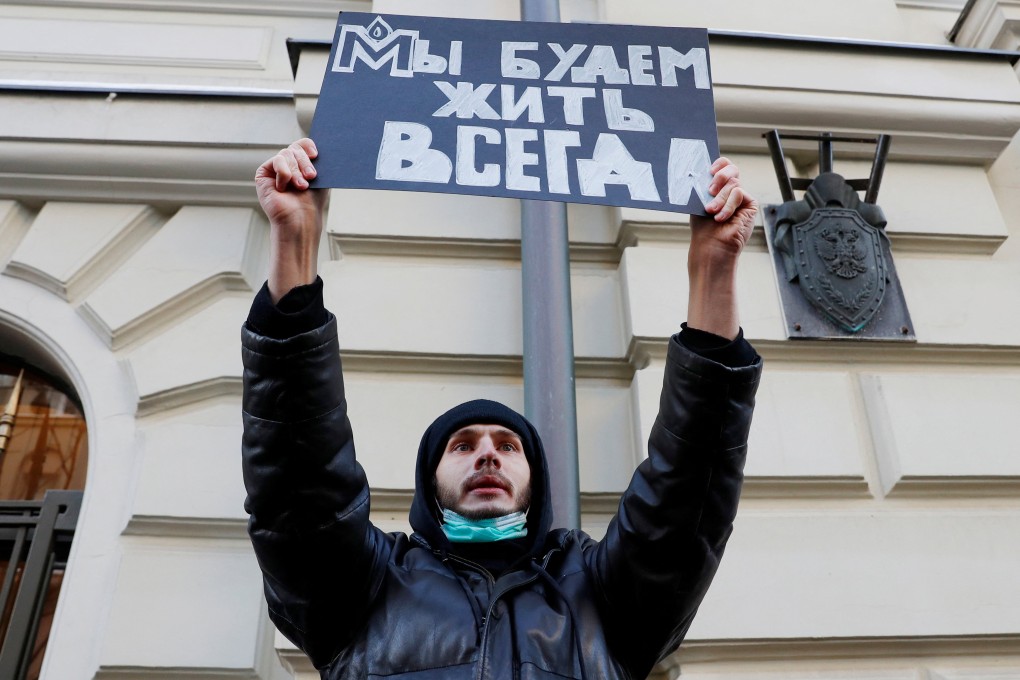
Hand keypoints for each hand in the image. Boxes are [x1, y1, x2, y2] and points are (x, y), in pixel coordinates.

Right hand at [254, 139, 328, 301]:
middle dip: (305, 162)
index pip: (302, 144)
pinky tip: (284, 188)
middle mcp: (287, 164)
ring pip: (286, 153)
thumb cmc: (312, 202)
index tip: (316, 155)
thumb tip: (329, 144)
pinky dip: (285, 174)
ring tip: (301, 187)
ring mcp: (275, 168)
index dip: (308, 145)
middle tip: (312, 177)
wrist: (301, 218)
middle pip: (295, 147)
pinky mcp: (263, 173)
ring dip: (297, 171)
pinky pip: (277, 160)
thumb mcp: (321, 177)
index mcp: (300, 163)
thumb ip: (320, 161)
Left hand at [689, 157, 757, 262]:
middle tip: (710, 190)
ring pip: (733, 183)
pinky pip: (739, 193)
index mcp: (719, 188)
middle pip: (732, 169)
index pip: (723, 166)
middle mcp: (731, 191)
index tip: (709, 171)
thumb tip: (703, 170)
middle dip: (720, 177)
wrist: (711, 245)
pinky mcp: (750, 204)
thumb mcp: (700, 201)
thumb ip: (705, 185)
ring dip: (719, 198)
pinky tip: (722, 217)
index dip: (719, 164)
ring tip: (711, 211)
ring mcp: (741, 197)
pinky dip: (728, 205)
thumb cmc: (703, 227)